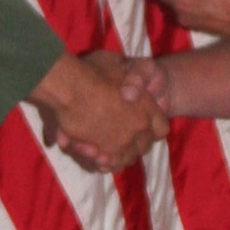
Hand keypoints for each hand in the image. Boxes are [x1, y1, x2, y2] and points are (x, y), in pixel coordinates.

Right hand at [29, 55, 168, 171]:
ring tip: (102, 148)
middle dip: (134, 143)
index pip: (161, 129)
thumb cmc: (92, 71)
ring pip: (126, 158)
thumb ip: (130, 78)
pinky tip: (94, 153)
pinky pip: (109, 164)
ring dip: (117, 154)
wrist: (69, 86)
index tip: (141, 125)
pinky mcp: (102, 153)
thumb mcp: (118, 65)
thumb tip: (131, 93)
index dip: (152, 128)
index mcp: (147, 109)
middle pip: (143, 146)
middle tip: (118, 135)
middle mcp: (138, 129)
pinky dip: (104, 163)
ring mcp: (121, 144)